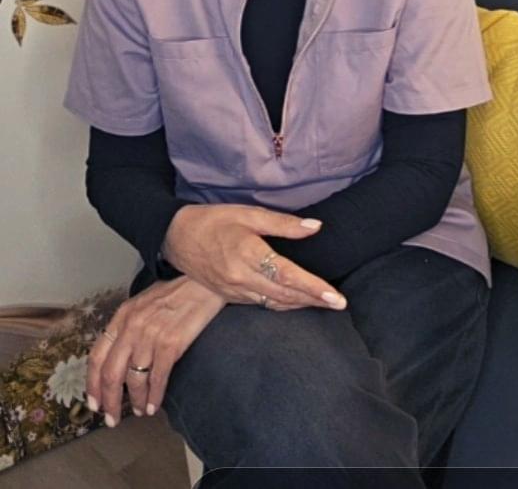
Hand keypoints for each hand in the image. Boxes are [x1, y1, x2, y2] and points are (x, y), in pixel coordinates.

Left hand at [86, 277, 224, 424]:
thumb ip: (129, 326)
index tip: (94, 403)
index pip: (97, 356)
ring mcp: (151, 335)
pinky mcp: (171, 344)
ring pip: (134, 380)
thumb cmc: (177, 292)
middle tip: (112, 419)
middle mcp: (132, 326)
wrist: (205, 281)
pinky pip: (157, 378)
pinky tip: (154, 406)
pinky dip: (154, 397)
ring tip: (140, 410)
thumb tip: (119, 358)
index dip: (92, 384)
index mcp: (122, 315)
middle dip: (109, 401)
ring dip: (135, 401)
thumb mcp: (144, 302)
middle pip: (111, 374)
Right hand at [162, 204, 346, 310]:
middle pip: (285, 295)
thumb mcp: (249, 213)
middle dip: (314, 301)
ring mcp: (234, 291)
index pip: (288, 275)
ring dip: (301, 305)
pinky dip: (282, 305)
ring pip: (275, 303)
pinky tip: (295, 302)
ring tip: (324, 304)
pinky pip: (262, 305)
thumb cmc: (214, 220)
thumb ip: (283, 223)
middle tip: (340, 304)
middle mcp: (241, 278)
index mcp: (248, 254)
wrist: (175, 237)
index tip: (336, 298)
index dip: (314, 288)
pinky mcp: (229, 297)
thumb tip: (315, 227)